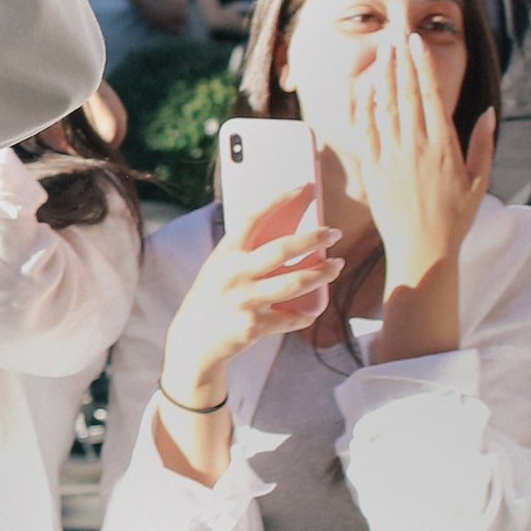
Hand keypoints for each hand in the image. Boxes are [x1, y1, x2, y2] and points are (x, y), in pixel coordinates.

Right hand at [163, 185, 342, 401]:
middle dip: (314, 238)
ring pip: (295, 283)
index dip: (276, 201)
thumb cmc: (213, 299)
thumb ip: (245, 254)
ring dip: (322, 273)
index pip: (251, 219)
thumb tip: (289, 236)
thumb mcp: (219, 271)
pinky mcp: (253, 326)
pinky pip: (291, 318)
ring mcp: (243, 301)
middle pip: (282, 249)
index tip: (299, 188)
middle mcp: (233, 275)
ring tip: (337, 265)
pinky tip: (310, 312)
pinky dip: (305, 315)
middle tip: (334, 232)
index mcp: (224, 256)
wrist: (193, 342)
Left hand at [349, 34, 494, 286]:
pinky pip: (366, 133)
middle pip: (408, 96)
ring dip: (384, 78)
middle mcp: (416, 148)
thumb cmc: (455, 217)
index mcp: (444, 147)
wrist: (422, 249)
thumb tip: (488, 112)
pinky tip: (364, 90)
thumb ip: (483, 144)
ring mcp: (392, 158)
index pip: (432, 97)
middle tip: (398, 38)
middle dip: (403, 64)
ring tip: (383, 54)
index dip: (424, 68)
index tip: (419, 45)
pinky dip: (364, 109)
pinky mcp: (373, 170)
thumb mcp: (479, 180)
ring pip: (386, 109)